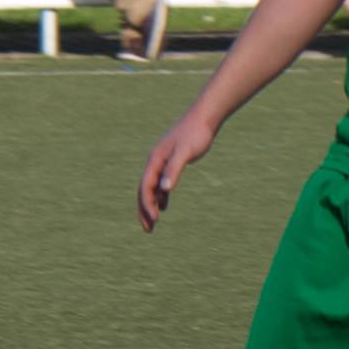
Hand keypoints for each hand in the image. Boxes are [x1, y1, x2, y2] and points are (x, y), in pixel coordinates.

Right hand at [138, 114, 217, 232]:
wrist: (203, 118)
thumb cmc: (195, 134)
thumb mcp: (185, 153)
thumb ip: (174, 170)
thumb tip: (164, 189)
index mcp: (155, 160)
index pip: (146, 187)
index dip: (147, 205)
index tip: (153, 221)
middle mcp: (155, 162)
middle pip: (144, 190)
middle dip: (144, 210)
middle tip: (148, 230)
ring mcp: (162, 162)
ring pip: (152, 188)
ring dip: (151, 205)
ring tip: (152, 223)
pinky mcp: (171, 162)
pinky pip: (161, 183)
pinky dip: (161, 196)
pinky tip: (164, 206)